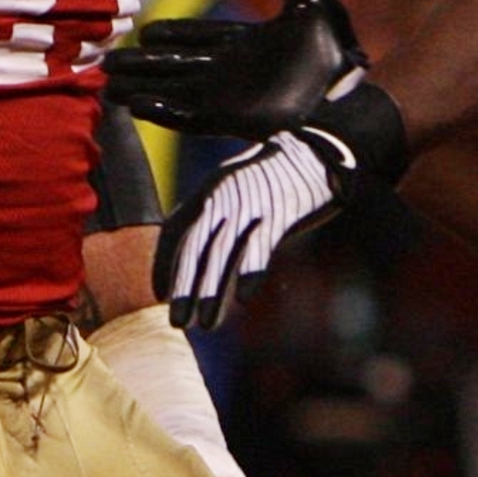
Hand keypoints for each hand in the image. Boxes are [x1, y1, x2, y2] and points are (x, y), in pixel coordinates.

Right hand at [107, 0, 367, 139]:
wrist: (344, 93)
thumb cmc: (333, 49)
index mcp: (245, 43)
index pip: (197, 37)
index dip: (171, 36)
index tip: (144, 34)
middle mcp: (229, 70)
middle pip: (174, 65)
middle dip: (142, 64)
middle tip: (107, 61)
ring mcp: (226, 97)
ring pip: (171, 89)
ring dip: (141, 87)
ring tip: (108, 86)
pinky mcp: (226, 120)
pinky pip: (184, 114)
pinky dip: (160, 111)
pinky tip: (134, 105)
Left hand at [155, 82, 408, 329]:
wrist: (317, 151)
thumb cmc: (273, 179)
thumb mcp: (235, 190)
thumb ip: (214, 217)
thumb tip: (196, 257)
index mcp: (208, 190)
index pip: (175, 230)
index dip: (164, 264)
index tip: (160, 295)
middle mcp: (223, 196)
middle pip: (196, 247)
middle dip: (184, 286)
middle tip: (177, 322)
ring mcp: (252, 204)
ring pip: (224, 253)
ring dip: (212, 291)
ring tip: (204, 324)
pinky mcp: (280, 212)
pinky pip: (261, 247)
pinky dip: (251, 273)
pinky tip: (245, 300)